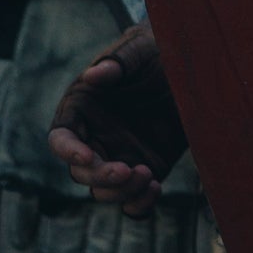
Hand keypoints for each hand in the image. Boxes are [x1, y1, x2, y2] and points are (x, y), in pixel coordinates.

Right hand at [47, 20, 186, 216]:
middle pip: (81, 172)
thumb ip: (117, 62)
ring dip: (120, 192)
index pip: (61, 138)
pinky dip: (138, 205)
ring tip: (148, 175)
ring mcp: (119, 156)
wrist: (190, 64)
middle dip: (100, 177)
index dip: (68, 151)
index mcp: (83, 109)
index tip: (88, 156)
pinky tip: (155, 188)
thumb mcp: (140, 48)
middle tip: (128, 170)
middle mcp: (96, 137)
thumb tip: (93, 75)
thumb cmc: (156, 49)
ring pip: (103, 191)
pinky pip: (132, 201)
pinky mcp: (145, 168)